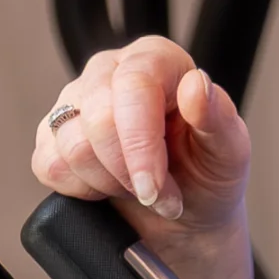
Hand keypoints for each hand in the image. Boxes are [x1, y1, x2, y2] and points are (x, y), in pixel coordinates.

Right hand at [31, 36, 253, 260]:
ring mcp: (75, 103)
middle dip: (128, 172)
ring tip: (139, 190)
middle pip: (98, 118)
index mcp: (156, 59)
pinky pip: (49, 166)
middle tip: (157, 194)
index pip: (135, 84)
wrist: (184, 218)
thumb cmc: (207, 175)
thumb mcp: (229, 151)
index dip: (140, 142)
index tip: (154, 186)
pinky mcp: (50, 138)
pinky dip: (82, 190)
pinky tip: (108, 188)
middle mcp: (110, 72)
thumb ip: (218, 116)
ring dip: (110, 183)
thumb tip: (195, 86)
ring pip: (72, 146)